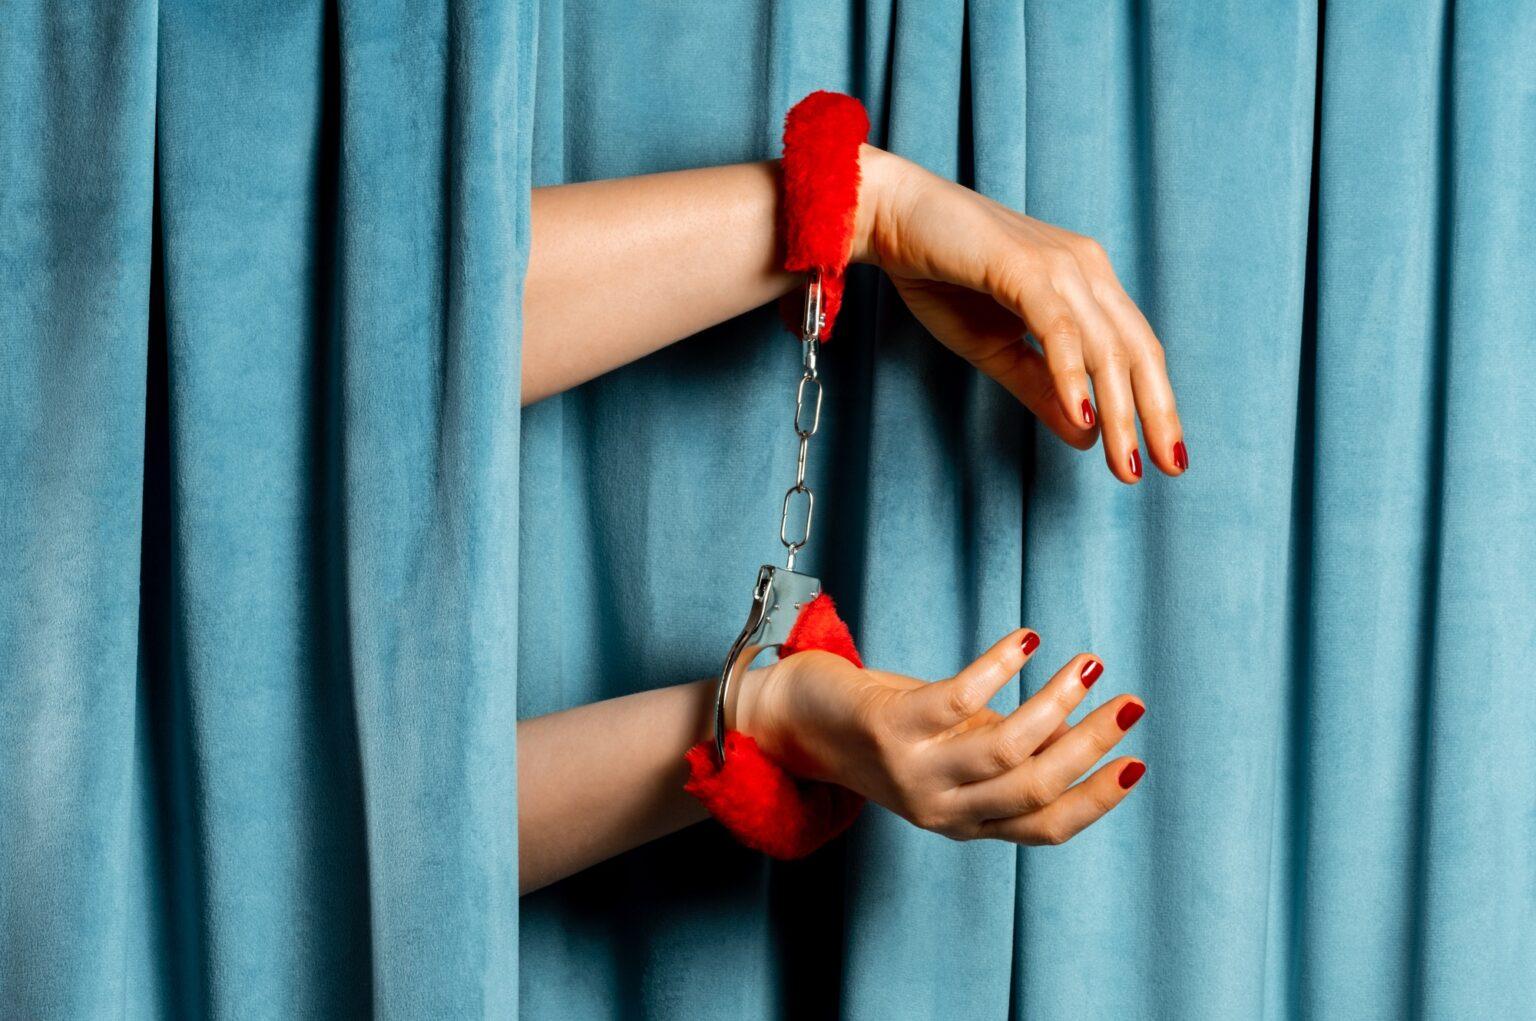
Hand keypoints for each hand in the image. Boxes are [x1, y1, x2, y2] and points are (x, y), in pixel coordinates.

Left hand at [736, 630, 1146, 844]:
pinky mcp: (890, 726)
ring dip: (1057, 702)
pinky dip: (1001, 666)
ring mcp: (913, 770)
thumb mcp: (955, 752)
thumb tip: (1083, 726)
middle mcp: (940, 808)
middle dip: (1092, 744)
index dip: (1096, 798)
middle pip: (1036, 785)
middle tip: (1129, 701)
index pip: (1046, 825)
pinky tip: (1027, 641)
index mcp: (965, 821)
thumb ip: (1008, 752)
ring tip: (1088, 664)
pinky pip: (961, 698)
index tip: (1137, 762)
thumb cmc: (890, 729)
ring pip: (1008, 747)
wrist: (798, 723)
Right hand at [852, 146, 1186, 483]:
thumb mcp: (996, 348)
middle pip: (1135, 349)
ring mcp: (1058, 264)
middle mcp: (1084, 268)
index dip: (1155, 403)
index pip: (1135, 349)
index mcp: (1084, 282)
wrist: (890, 219)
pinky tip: (1082, 417)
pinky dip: (1072, 374)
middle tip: (1167, 469)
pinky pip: (1058, 329)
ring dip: (1118, 409)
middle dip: (1155, 413)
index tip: (1164, 456)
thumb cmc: (941, 277)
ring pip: (1103, 346)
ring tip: (1123, 461)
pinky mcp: (1023, 267)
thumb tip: (1086, 437)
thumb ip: (1041, 388)